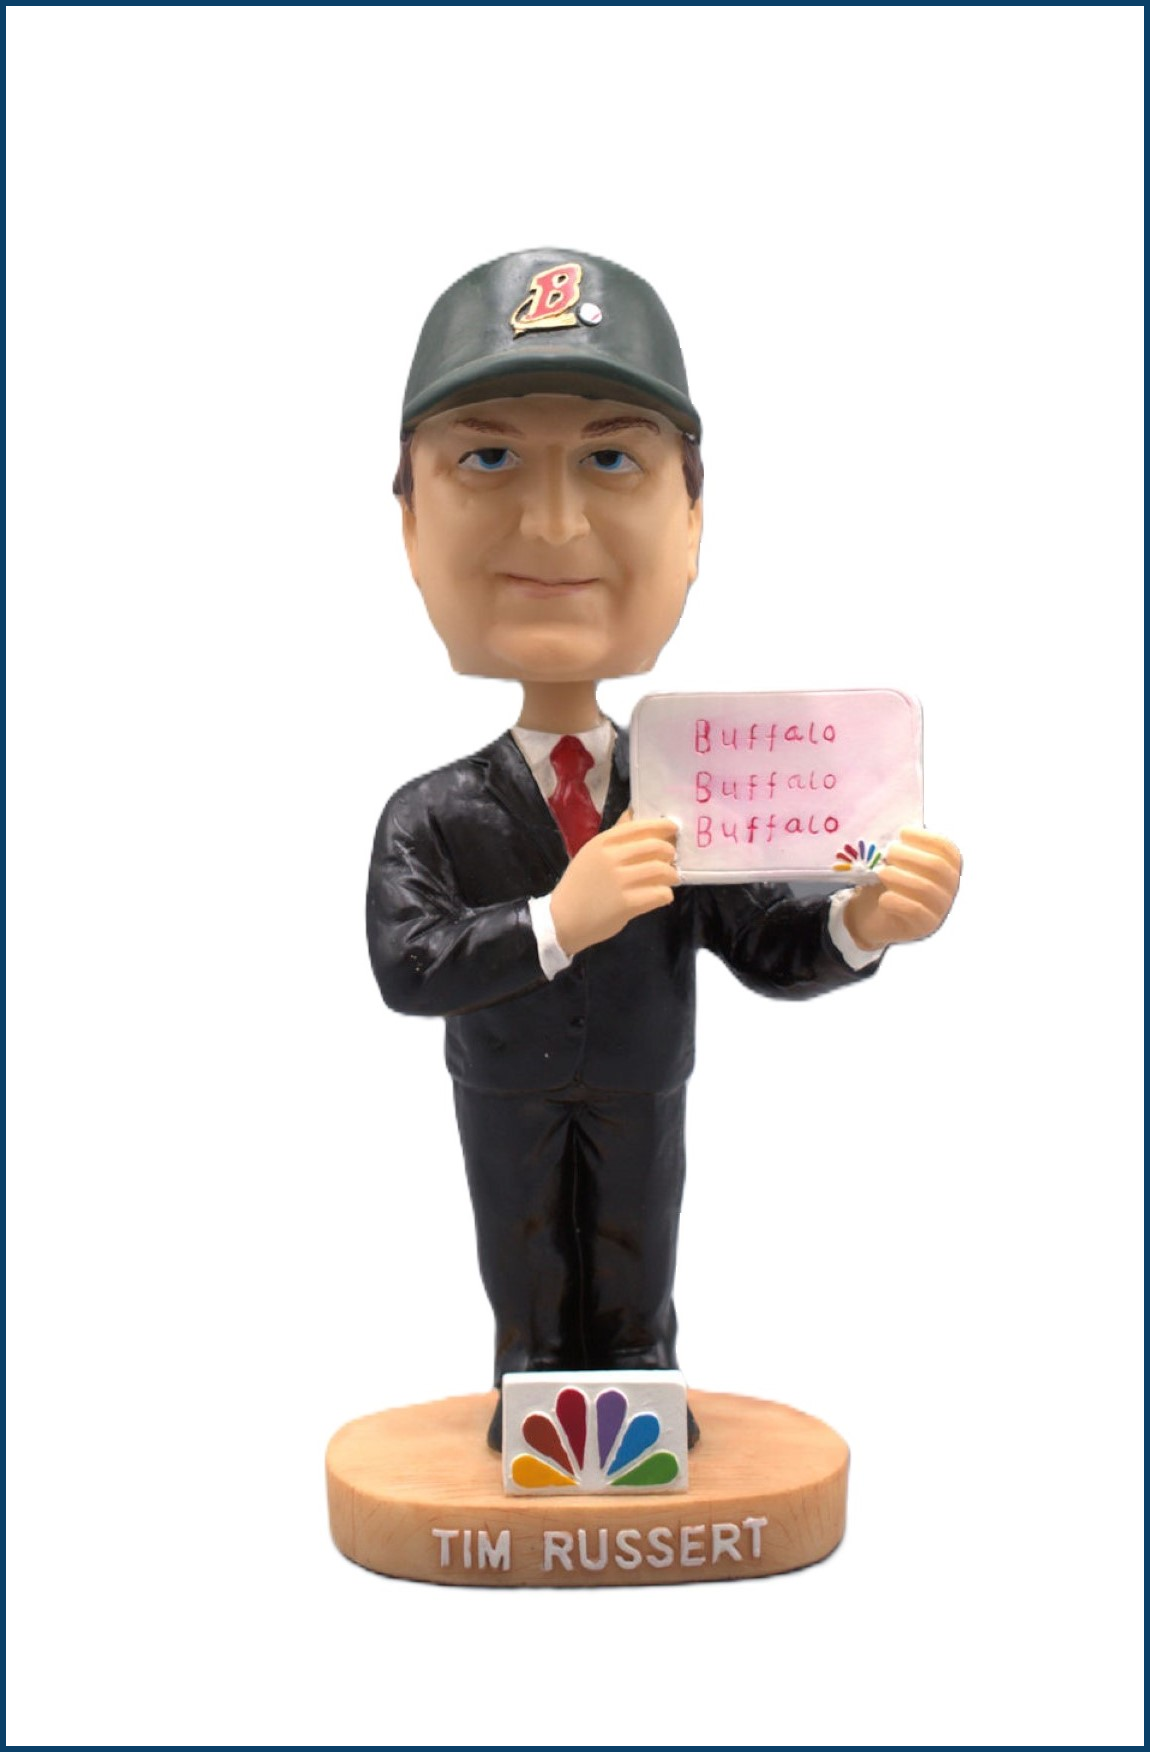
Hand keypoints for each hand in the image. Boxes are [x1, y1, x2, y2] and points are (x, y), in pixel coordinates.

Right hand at [550, 812, 679, 956]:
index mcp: (603, 842)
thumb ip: (614, 835)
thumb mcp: (591, 853)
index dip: (661, 826)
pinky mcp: (628, 903)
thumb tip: (633, 814)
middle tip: (671, 860)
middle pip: (656, 847)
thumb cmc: (579, 885)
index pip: (639, 826)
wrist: (562, 919)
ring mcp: (621, 880)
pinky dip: (666, 894)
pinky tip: (661, 896)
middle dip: (669, 853)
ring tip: (670, 880)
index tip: (673, 829)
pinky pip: (660, 894)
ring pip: (662, 870)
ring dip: (671, 875)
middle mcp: (612, 857)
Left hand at [843, 828, 961, 951]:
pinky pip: (915, 911)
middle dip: (910, 855)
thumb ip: (902, 846)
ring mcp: (940, 909)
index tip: (902, 832)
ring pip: (926, 888)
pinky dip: (896, 900)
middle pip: (937, 866)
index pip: (947, 848)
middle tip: (888, 852)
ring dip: (899, 876)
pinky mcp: (925, 927)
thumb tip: (898, 832)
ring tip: (881, 872)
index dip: (925, 837)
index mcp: (947, 866)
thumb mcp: (896, 860)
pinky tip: (883, 898)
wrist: (872, 917)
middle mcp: (950, 888)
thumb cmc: (888, 882)